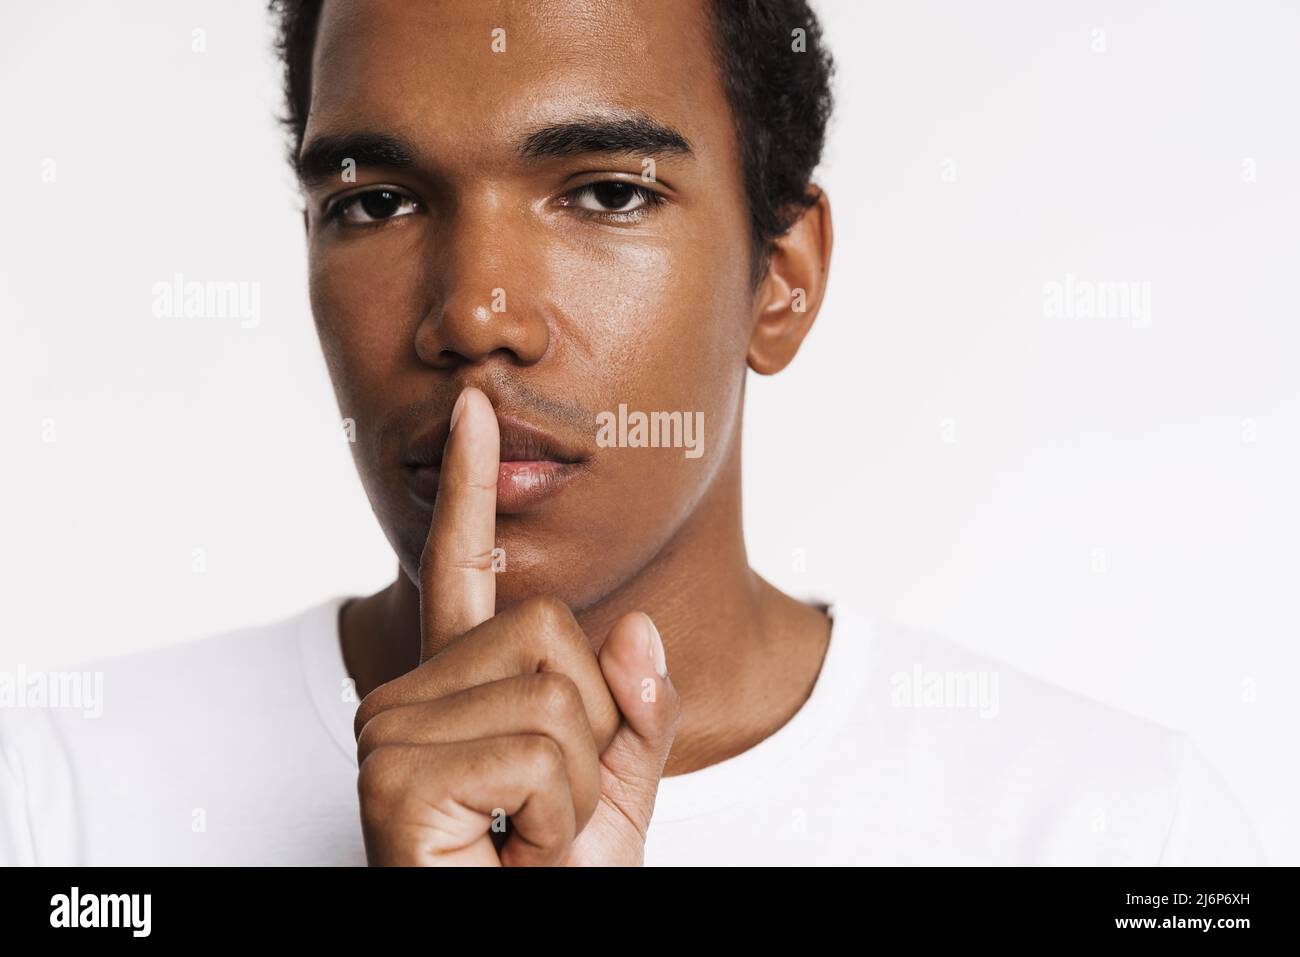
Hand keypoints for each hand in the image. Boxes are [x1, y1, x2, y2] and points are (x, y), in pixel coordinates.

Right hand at [354, 387, 680, 864]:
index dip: (474, 490)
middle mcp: (408, 694)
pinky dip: (559, 817)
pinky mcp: (392, 773)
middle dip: (593, 735)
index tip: (476, 409)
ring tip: (524, 841)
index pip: (466, 572)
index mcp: (458, 690)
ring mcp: (390, 730)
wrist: (520, 947)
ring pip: (558, 694)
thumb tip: (638, 628)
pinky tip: (508, 854)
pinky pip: (541, 750)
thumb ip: (634, 716)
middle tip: (544, 813)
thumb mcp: (614, 802)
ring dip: (578, 787)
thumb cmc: (547, 889)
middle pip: (556, 635)